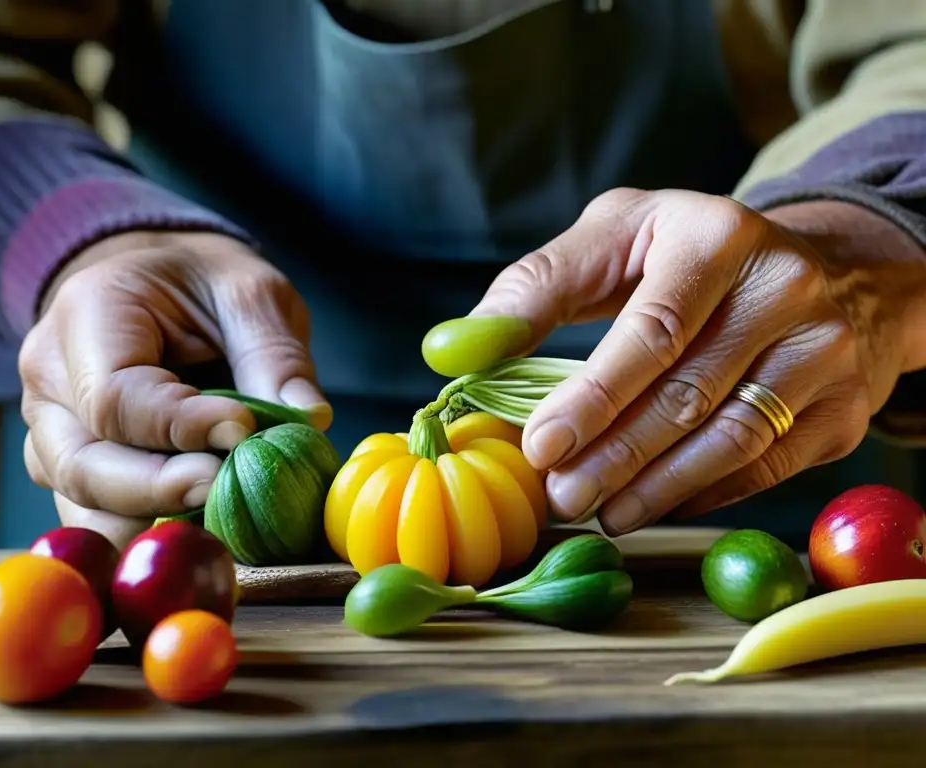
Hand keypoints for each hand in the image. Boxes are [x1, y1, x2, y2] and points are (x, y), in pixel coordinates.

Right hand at [18, 231, 329, 547]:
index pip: (114, 396)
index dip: (178, 427)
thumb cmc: (204, 283)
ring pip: (83, 503)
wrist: (163, 286)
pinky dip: (146, 530)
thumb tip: (309, 418)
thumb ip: (274, 353)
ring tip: (220, 513)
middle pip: (84, 464)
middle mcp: (50, 379)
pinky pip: (97, 517)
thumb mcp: (251, 293)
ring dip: (151, 520)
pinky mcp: (72, 468)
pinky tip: (200, 529)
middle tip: (227, 488)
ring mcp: (52, 430)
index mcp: (85, 315)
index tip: (242, 431)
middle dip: (160, 489)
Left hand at [470, 189, 925, 534]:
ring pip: (730, 439)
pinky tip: (651, 505)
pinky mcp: (844, 407)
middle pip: (687, 394)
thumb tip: (453, 350)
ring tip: (598, 512)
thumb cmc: (688, 257)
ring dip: (655, 489)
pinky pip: (766, 466)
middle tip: (560, 496)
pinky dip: (701, 493)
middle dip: (613, 456)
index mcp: (716, 237)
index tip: (539, 446)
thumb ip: (535, 289)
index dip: (592, 398)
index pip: (649, 332)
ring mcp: (825, 350)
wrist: (822, 273)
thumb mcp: (614, 240)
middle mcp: (785, 287)